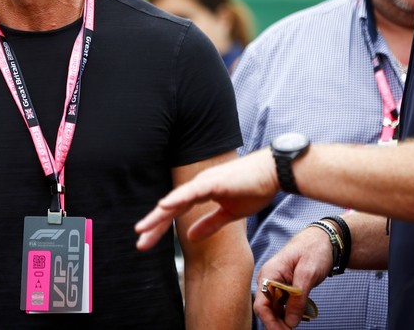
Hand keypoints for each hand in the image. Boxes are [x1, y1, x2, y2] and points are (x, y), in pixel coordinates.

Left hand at [135, 148, 280, 249]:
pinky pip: (191, 191)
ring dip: (158, 214)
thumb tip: (190, 236)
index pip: (175, 212)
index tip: (146, 241)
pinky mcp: (213, 181)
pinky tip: (164, 206)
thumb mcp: (229, 213)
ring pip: (176, 200)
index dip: (160, 226)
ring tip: (143, 227)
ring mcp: (204, 182)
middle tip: (139, 242)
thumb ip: (209, 223)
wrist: (274, 173)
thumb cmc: (254, 189)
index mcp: (200, 193)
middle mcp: (197, 186)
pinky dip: (177, 198)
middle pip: (170, 207)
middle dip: (154, 225)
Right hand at [254, 227, 332, 328]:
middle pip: (266, 309)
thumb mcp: (308, 273)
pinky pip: (283, 304)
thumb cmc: (314, 250)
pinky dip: (290, 312)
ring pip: (275, 308)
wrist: (323, 239)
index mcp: (269, 274)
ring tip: (298, 323)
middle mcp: (268, 280)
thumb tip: (290, 323)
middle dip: (278, 323)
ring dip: (284, 319)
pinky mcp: (284, 287)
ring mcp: (275, 283)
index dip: (271, 321)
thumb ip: (298, 298)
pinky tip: (301, 316)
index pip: (261, 304)